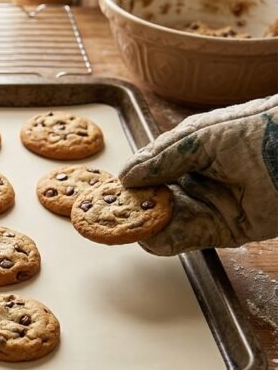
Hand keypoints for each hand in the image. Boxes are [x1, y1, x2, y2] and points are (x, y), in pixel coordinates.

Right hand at [119, 94, 277, 255]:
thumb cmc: (260, 129)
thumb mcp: (202, 136)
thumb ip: (163, 158)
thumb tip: (126, 176)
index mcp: (190, 154)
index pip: (150, 172)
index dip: (130, 182)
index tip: (108, 192)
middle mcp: (199, 181)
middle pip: (155, 199)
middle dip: (134, 207)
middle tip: (112, 215)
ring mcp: (212, 206)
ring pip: (168, 221)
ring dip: (147, 225)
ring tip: (126, 226)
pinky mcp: (228, 230)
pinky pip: (190, 237)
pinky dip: (167, 239)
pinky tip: (150, 235)